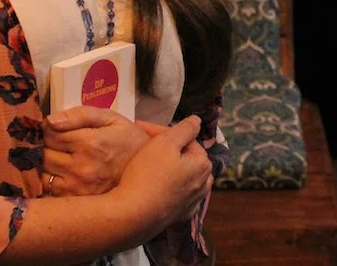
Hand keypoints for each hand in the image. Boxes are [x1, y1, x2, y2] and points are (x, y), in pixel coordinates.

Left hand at [43, 106, 156, 195]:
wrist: (151, 175)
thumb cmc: (129, 142)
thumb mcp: (112, 119)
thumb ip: (82, 114)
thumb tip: (51, 120)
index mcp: (90, 143)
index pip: (50, 133)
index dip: (49, 128)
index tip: (56, 128)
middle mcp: (81, 167)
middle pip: (43, 153)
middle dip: (46, 145)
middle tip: (58, 143)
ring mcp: (77, 187)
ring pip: (43, 173)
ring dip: (47, 164)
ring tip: (61, 158)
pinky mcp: (76, 202)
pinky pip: (50, 190)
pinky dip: (52, 181)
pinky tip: (65, 175)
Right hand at [115, 115, 213, 231]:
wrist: (132, 216)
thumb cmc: (148, 174)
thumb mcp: (165, 143)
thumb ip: (185, 129)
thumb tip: (197, 121)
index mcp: (203, 164)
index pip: (185, 139)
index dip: (163, 131)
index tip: (142, 129)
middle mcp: (203, 184)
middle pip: (185, 157)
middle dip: (167, 148)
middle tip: (144, 143)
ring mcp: (192, 203)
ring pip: (183, 176)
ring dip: (169, 167)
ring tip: (149, 162)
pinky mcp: (179, 216)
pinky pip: (177, 195)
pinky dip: (169, 187)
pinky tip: (158, 185)